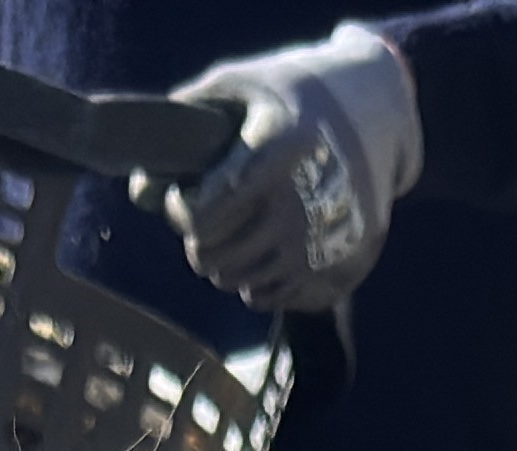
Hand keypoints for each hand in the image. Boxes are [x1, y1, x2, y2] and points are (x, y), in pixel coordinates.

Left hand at [166, 21, 421, 313]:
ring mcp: (326, 244)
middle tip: (209, 217)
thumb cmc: (289, 97)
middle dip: (200, 241)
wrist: (375, 113)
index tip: (184, 198)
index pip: (204, 216)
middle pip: (216, 259)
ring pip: (241, 285)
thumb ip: (182, 127)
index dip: (182, 213)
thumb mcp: (237, 86)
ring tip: (235, 231)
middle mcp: (305, 204)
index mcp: (278, 152)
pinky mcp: (343, 269)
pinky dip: (259, 281)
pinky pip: (275, 299)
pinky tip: (265, 249)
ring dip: (226, 263)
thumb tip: (141, 195)